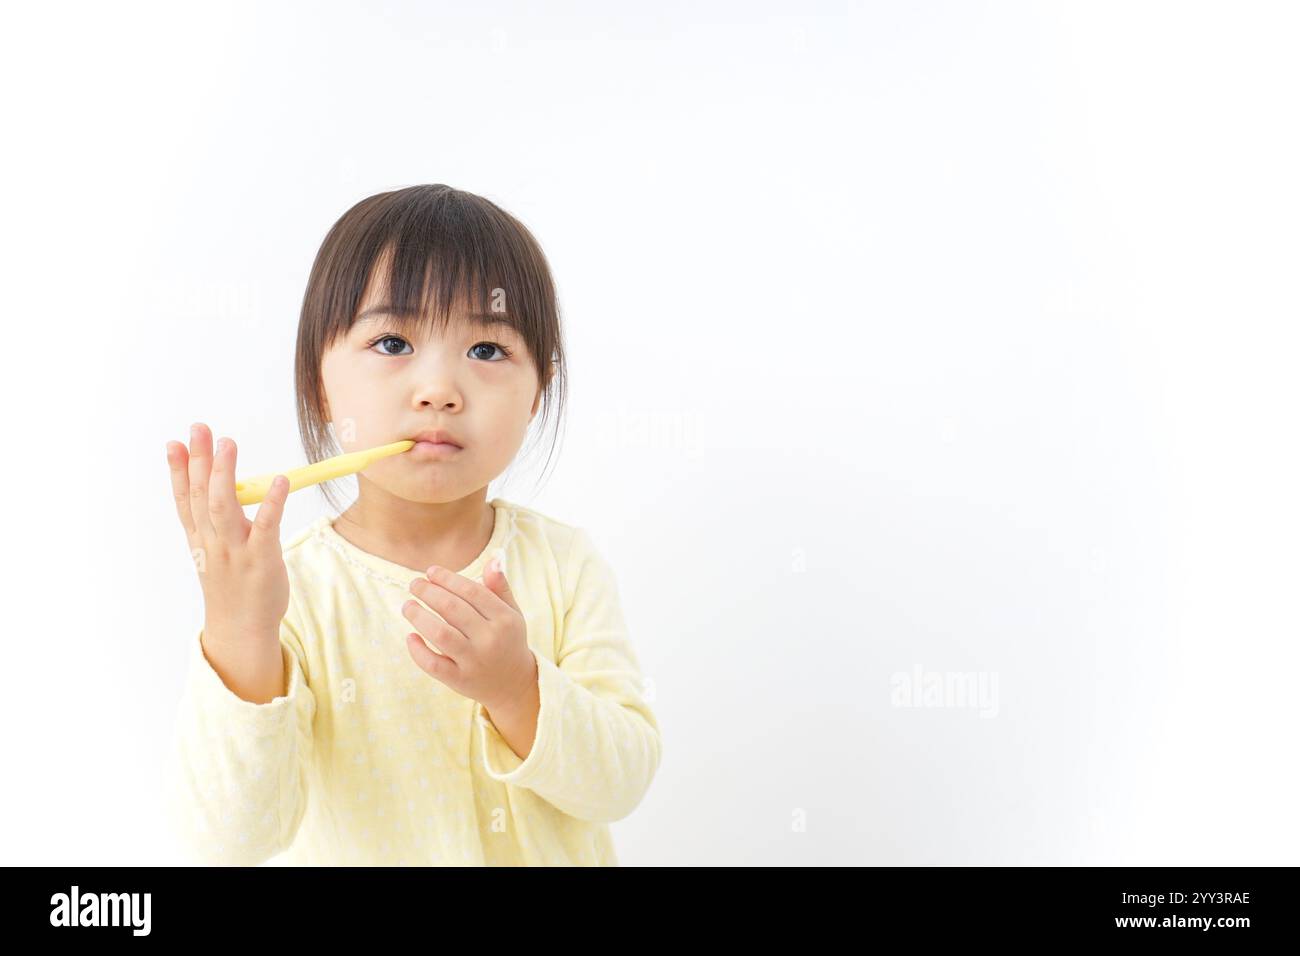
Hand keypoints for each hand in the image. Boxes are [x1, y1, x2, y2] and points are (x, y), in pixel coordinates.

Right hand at [166, 422, 291, 647]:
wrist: (241, 628)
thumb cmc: (232, 585)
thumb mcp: (213, 552)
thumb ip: (213, 521)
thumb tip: (218, 484)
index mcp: (200, 539)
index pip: (184, 500)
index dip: (178, 471)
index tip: (174, 443)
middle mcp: (212, 542)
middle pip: (201, 495)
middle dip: (198, 461)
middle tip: (200, 429)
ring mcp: (235, 550)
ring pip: (223, 506)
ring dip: (224, 474)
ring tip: (227, 444)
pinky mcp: (262, 558)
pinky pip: (267, 525)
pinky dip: (273, 502)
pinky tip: (280, 480)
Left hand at [402, 557, 534, 711]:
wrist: (513, 684)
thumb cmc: (508, 640)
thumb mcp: (512, 613)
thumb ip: (500, 588)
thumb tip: (492, 559)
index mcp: (504, 619)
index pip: (472, 592)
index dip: (448, 579)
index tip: (430, 571)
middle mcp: (490, 639)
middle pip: (453, 609)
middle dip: (429, 592)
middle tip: (414, 584)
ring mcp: (474, 661)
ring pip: (440, 634)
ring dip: (419, 616)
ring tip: (407, 605)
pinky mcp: (459, 680)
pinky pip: (433, 664)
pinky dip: (418, 650)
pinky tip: (410, 636)